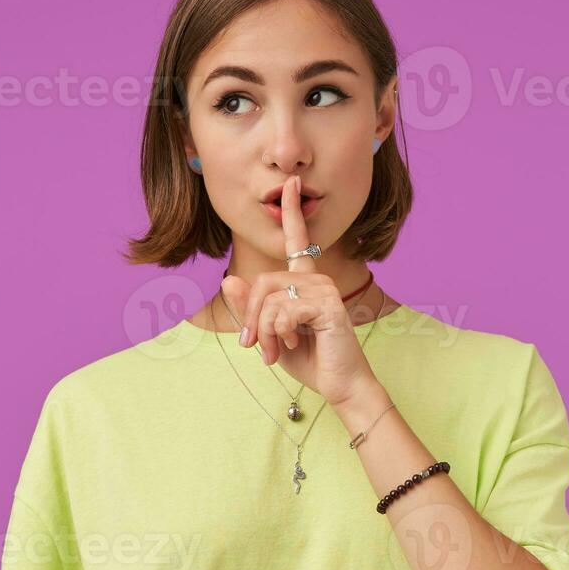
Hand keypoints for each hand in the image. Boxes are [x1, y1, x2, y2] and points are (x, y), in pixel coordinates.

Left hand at [220, 174, 378, 405]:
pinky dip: (279, 333)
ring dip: (264, 332)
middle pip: (262, 282)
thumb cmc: (308, 359)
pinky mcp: (328, 304)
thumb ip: (250, 309)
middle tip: (254, 346)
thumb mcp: (269, 333)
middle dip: (250, 318)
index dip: (292, 211)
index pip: (296, 241)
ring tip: (276, 351)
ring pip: (270, 300)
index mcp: (304, 281)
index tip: (291, 183)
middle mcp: (317, 279)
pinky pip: (284, 311)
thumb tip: (229, 280)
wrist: (339, 386)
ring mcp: (325, 289)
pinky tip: (295, 344)